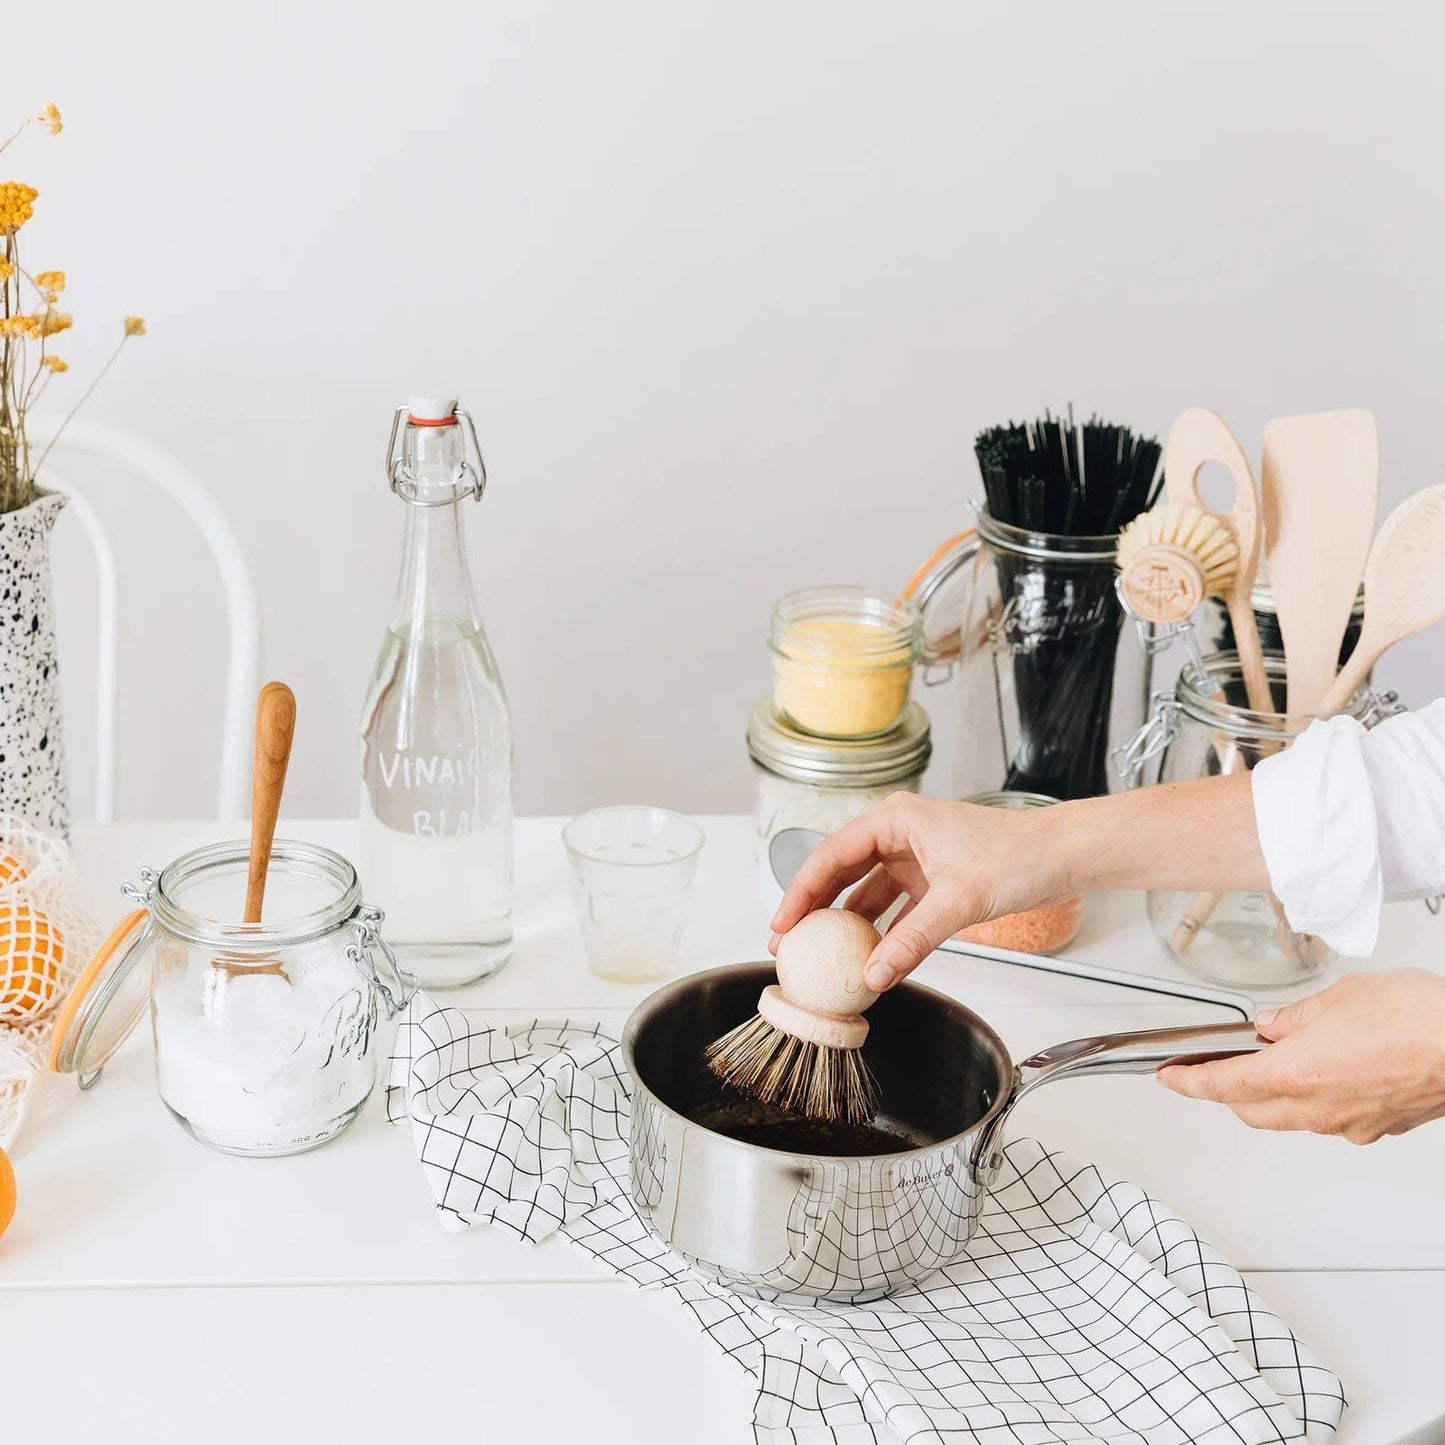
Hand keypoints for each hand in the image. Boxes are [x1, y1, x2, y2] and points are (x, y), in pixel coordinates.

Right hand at [769, 792, 1078, 990]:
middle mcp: (899, 834)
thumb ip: (912, 941)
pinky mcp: (933, 881)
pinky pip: (895, 909)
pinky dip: (882, 933)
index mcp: (894, 820)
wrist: (1063, 855)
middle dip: (814, 910)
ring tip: (821, 957)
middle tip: (788, 945)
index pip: (830, 856)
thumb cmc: (1018, 855)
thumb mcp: (958, 901)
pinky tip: (870, 960)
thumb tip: (874, 977)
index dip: (800, 892)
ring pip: (866, 893)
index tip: (782, 926)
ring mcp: (915, 858)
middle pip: (841, 873)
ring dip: (847, 925)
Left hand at [1158, 970, 1444, 1142]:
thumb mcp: (1339, 997)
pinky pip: (1332, 1118)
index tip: (1170, 1077)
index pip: (1222, 1084)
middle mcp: (1319, 1108)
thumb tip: (1273, 1026)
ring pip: (1292, 1117)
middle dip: (1226, 1091)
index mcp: (1295, 1074)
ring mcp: (1351, 1122)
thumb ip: (1296, 1017)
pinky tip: (1327, 1071)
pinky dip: (1316, 1098)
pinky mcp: (1380, 1125)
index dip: (1188, 1081)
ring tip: (1275, 1060)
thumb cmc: (1418, 1020)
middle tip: (1214, 1067)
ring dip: (1273, 1095)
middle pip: (1251, 1110)